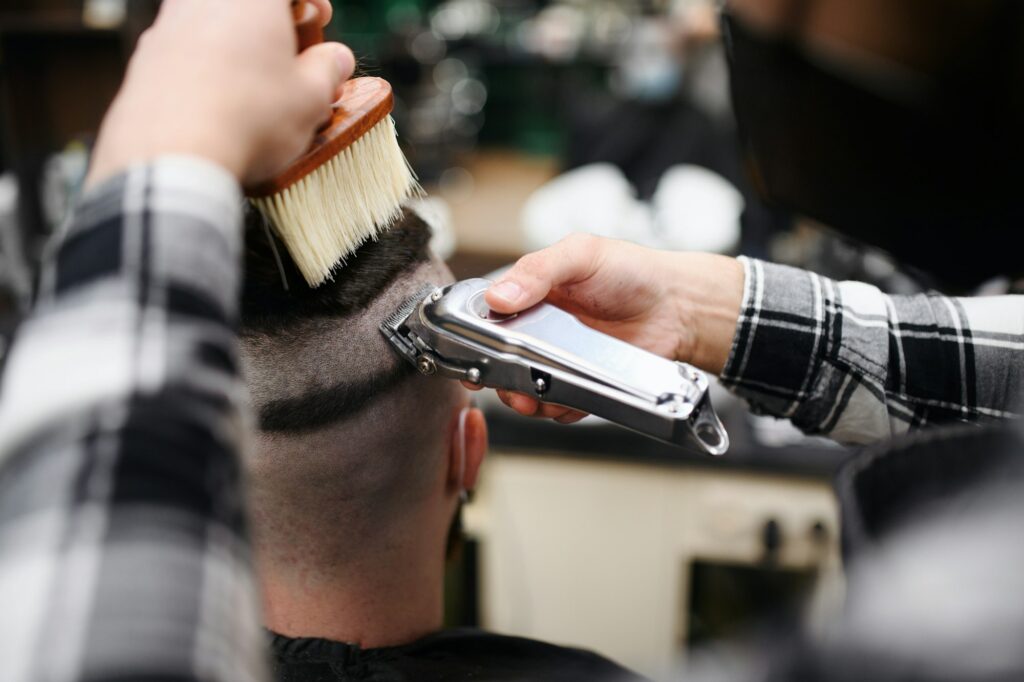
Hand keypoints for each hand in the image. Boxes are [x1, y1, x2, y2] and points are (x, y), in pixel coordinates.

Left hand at [86, 0, 354, 187]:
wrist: (174, 155)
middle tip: (291, 51)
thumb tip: (335, 58)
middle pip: (246, 1)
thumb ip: (328, 70)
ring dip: (238, 42)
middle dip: (273, 20)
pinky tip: (220, 101)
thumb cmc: (250, 118)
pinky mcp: (144, 57)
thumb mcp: (311, 98)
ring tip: (257, 82)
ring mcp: (167, 24)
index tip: (321, 19)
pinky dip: (208, 63)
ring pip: (212, 19)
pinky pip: (185, 48)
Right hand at [468, 234, 744, 421]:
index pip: (485, 317)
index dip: (474, 335)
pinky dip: (557, 408)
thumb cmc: (632, 272)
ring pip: (523, 390)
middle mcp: (537, 329)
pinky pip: (556, 407)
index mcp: (528, 293)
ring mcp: (557, 360)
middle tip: (505, 379)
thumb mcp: (581, 254)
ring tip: (534, 394)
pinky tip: (568, 397)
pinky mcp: (579, 386)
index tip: (471, 347)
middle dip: (497, 375)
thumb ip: (537, 271)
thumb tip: (498, 296)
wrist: (678, 306)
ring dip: (524, 398)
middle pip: (497, 361)